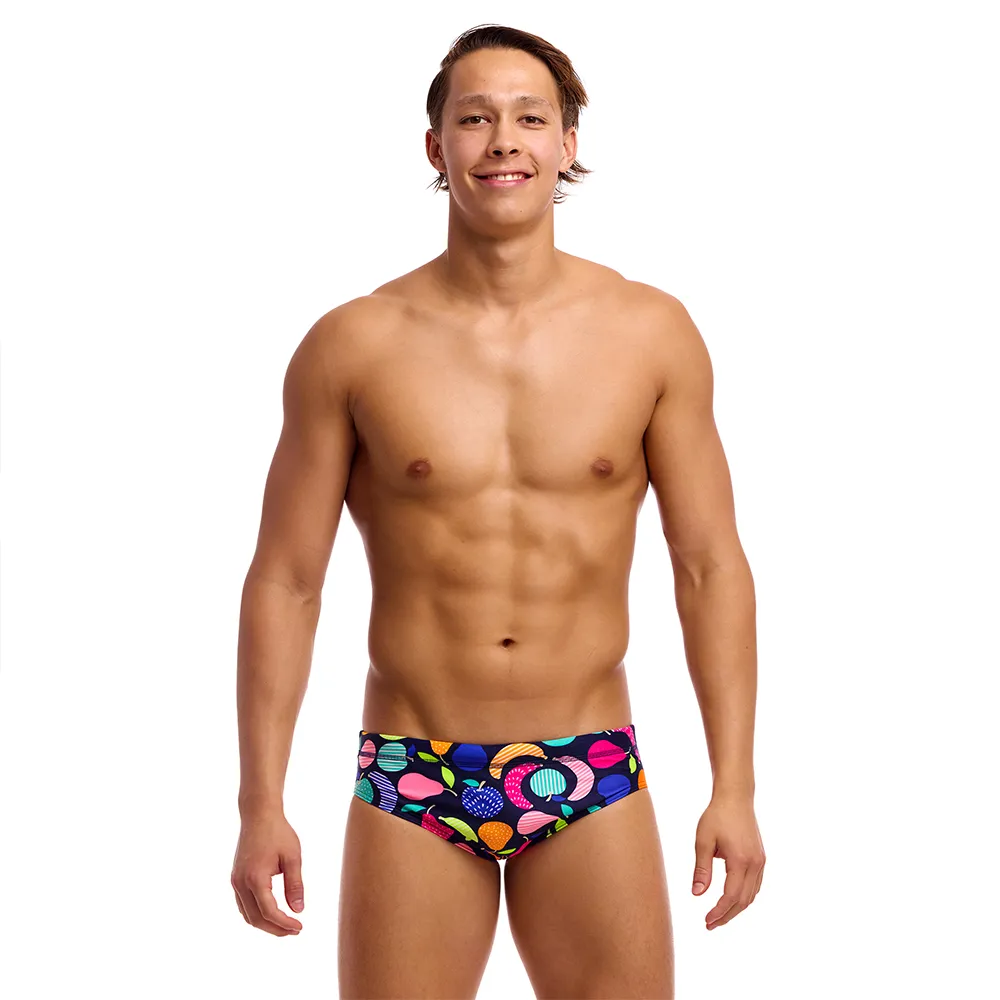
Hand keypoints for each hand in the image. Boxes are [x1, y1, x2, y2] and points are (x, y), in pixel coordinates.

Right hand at [231, 811, 304, 935]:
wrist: (258, 814)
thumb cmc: (278, 832)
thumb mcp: (293, 857)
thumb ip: (295, 885)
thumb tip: (299, 910)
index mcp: (255, 878)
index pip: (269, 912)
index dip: (285, 924)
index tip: (300, 927)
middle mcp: (241, 883)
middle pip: (256, 919)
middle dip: (275, 929)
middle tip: (295, 930)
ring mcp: (235, 881)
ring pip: (247, 914)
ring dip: (265, 924)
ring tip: (285, 925)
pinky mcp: (235, 878)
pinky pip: (243, 904)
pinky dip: (256, 914)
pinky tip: (271, 913)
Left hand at [692, 793, 764, 929]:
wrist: (736, 797)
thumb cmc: (717, 815)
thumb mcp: (703, 840)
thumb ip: (702, 869)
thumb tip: (697, 894)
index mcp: (740, 860)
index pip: (731, 896)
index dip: (719, 912)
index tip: (706, 921)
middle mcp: (755, 864)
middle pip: (743, 901)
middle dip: (727, 915)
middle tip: (710, 924)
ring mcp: (761, 862)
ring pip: (752, 895)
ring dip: (736, 908)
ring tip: (719, 916)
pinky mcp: (761, 858)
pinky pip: (756, 886)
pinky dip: (745, 897)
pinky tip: (732, 900)